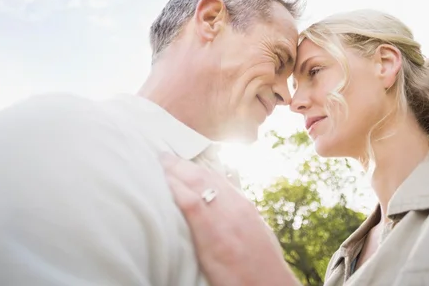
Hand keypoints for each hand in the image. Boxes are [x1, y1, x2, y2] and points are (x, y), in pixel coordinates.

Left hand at [160, 153, 299, 285]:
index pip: (216, 177)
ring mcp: (225, 218)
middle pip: (204, 175)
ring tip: (158, 163)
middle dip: (181, 163)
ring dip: (175, 170)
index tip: (180, 160)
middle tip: (163, 155)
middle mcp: (235, 205)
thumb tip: (227, 208)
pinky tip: (163, 184)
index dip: (196, 166)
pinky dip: (176, 190)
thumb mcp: (255, 233)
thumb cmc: (261, 265)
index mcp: (243, 205)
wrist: (270, 285)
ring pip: (197, 182)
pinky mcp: (214, 235)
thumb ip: (240, 216)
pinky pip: (191, 204)